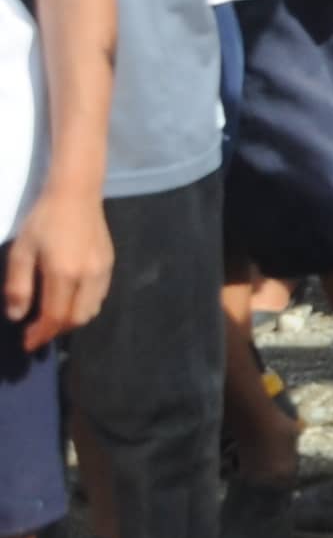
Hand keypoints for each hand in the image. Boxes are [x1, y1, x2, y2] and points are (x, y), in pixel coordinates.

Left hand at [5, 190, 109, 348]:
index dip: (40, 334)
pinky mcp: (110, 264)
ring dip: (71, 320)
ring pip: (91, 310)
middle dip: (56, 331)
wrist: (76, 194)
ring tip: (53, 317)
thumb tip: (18, 316)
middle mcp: (88, 277)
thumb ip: (18, 286)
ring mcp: (102, 271)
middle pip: (76, 319)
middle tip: (37, 332)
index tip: (27, 343)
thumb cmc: (43, 220)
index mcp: (63, 273)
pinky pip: (99, 297)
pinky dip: (84, 307)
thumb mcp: (21, 251)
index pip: (55, 316)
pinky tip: (69, 299)